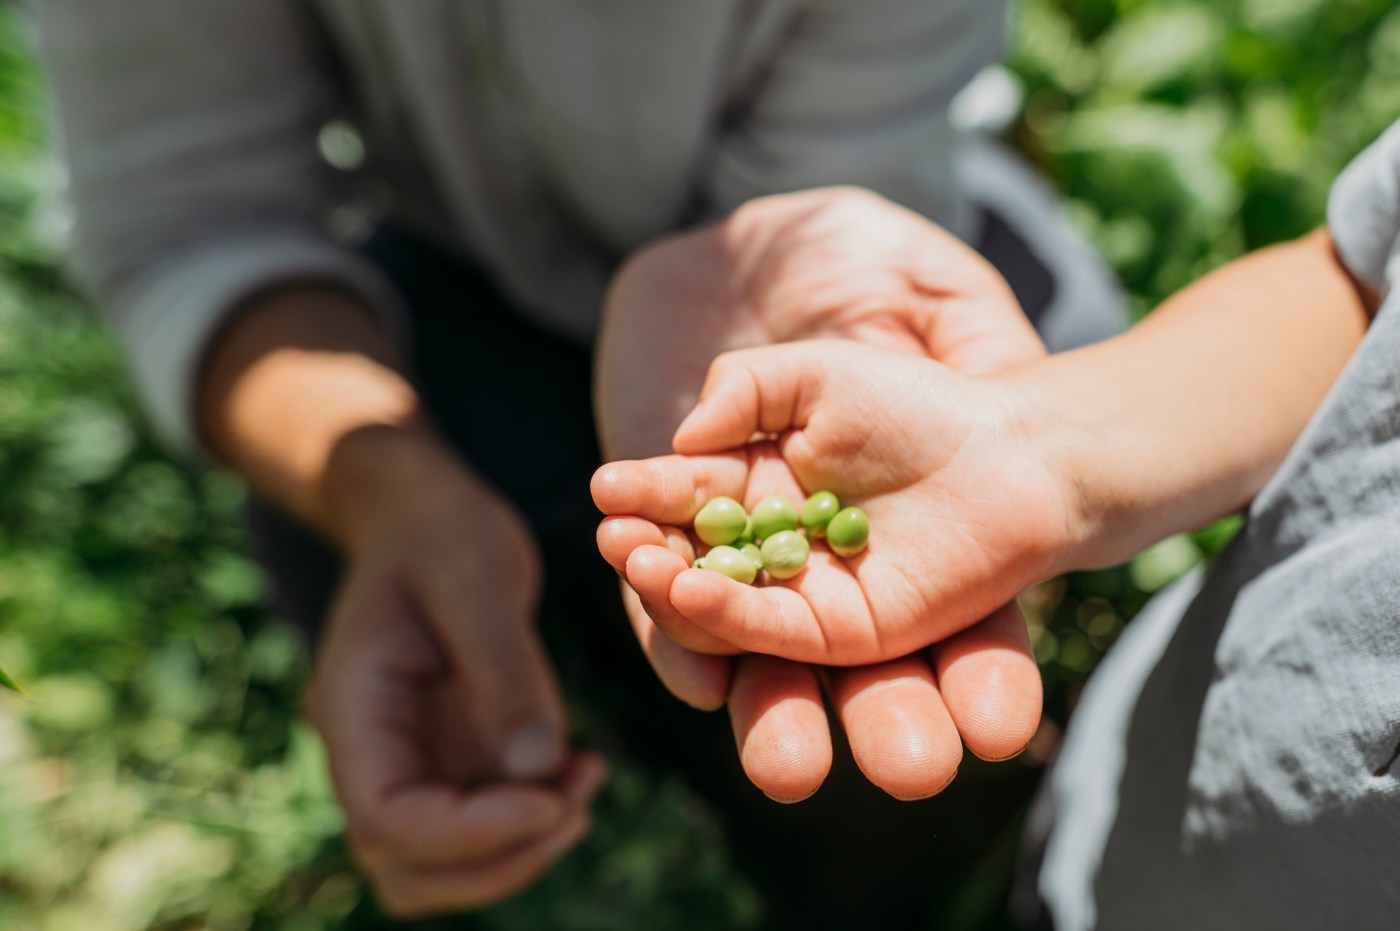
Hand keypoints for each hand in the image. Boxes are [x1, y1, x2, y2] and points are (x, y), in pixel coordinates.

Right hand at [303, 429, 604, 916]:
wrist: (428, 518)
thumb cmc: (443, 532)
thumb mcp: (478, 577)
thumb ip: (505, 671)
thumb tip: (537, 770)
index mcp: (355, 708)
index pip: (388, 817)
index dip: (470, 832)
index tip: (551, 799)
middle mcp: (373, 751)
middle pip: (403, 867)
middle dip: (494, 860)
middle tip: (572, 807)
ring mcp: (411, 762)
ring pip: (441, 866)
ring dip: (518, 851)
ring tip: (584, 786)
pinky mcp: (452, 760)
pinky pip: (484, 827)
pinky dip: (537, 819)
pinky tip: (585, 766)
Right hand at [596, 341, 1070, 666]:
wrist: (1012, 457)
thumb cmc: (919, 406)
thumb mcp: (819, 372)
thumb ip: (745, 387)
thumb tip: (683, 436)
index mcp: (756, 487)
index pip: (684, 496)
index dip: (643, 493)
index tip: (607, 487)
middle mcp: (769, 547)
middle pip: (688, 557)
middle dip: (646, 550)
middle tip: (614, 537)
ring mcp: (801, 594)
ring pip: (718, 601)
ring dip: (668, 586)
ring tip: (637, 560)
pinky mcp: (839, 634)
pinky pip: (771, 629)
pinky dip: (724, 616)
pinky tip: (687, 590)